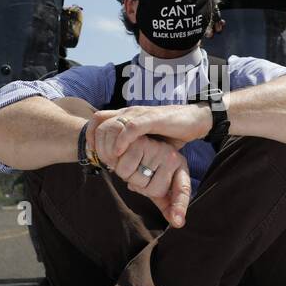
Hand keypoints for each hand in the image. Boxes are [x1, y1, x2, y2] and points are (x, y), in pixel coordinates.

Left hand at [87, 105, 211, 164]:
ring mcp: (141, 114)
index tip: (92, 154)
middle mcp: (130, 112)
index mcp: (127, 116)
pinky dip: (122, 140)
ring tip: (110, 161)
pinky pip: (131, 128)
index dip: (90, 135)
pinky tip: (120, 153)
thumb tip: (121, 172)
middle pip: (99, 123)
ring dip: (107, 145)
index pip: (97, 120)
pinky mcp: (152, 118)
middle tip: (102, 161)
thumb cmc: (172, 132)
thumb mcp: (147, 141)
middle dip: (96, 144)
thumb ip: (133, 150)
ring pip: (112, 125)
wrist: (196, 119)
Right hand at [105, 131, 193, 227]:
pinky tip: (119, 157)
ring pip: (136, 180)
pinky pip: (125, 168)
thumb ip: (166, 202)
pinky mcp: (141, 143)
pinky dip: (117, 167)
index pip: (182, 190)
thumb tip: (177, 223)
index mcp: (180, 167)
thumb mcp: (159, 182)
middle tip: (138, 172)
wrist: (133, 135)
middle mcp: (172, 158)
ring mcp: (158, 150)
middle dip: (139, 186)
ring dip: (126, 176)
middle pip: (152, 190)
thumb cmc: (147, 163)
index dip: (179, 206)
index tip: (177, 221)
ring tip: (129, 163)